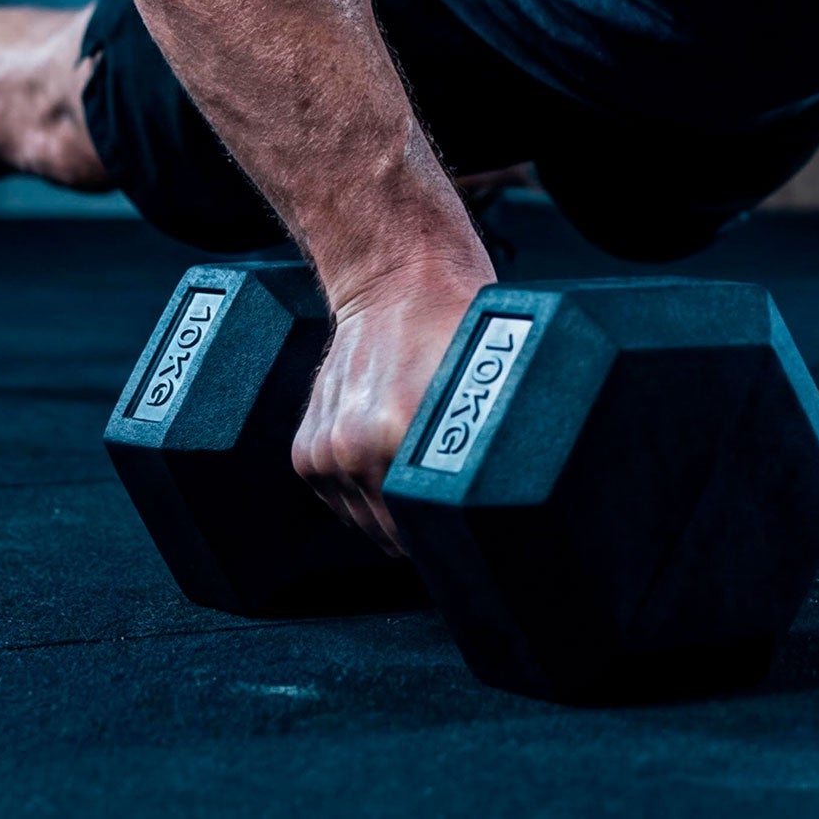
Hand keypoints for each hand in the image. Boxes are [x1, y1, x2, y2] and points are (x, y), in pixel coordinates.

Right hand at [290, 249, 493, 550]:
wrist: (396, 283)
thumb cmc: (452, 326)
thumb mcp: (491, 386)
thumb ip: (490, 447)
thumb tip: (512, 499)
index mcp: (403, 434)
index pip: (429, 531)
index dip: (452, 535)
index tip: (466, 531)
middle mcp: (356, 448)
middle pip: (394, 533)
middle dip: (420, 525)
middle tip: (445, 499)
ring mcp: (326, 451)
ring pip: (363, 521)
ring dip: (387, 509)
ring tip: (414, 470)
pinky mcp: (305, 450)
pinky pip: (337, 499)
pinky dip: (359, 491)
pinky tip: (384, 460)